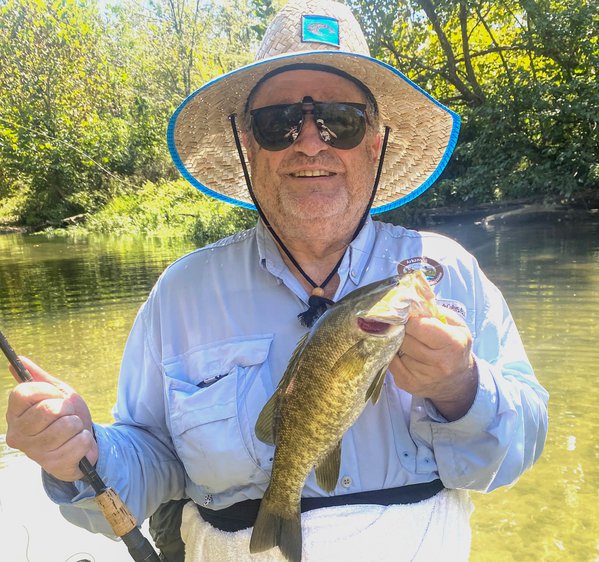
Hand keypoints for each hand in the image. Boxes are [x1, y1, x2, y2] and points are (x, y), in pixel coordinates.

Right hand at [5, 357, 97, 480]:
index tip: (55, 396)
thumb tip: (19, 359)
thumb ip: (39, 378)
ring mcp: (34, 451)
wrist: (81, 441)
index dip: (47, 390)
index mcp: (14, 414)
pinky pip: (79, 441)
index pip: (23, 392)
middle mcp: (18, 434)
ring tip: (72, 429)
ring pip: (66, 425)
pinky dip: (84, 439)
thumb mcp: (56, 393)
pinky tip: (77, 442)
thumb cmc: (65, 415)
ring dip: (77, 424)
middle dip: (67, 408)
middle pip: (48, 409)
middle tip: (67, 415)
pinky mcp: (53, 464)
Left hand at [389, 310, 477, 420]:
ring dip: (398, 343)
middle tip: (405, 328)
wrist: (456, 382)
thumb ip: (434, 310)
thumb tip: (410, 298)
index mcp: (453, 344)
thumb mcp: (455, 325)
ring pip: (396, 349)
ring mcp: (422, 376)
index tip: (409, 317)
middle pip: (405, 338)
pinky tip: (402, 353)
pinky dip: (393, 354)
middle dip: (402, 330)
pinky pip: (389, 361)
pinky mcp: (407, 383)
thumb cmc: (454, 347)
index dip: (410, 319)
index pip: (418, 326)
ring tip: (408, 342)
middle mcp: (439, 363)